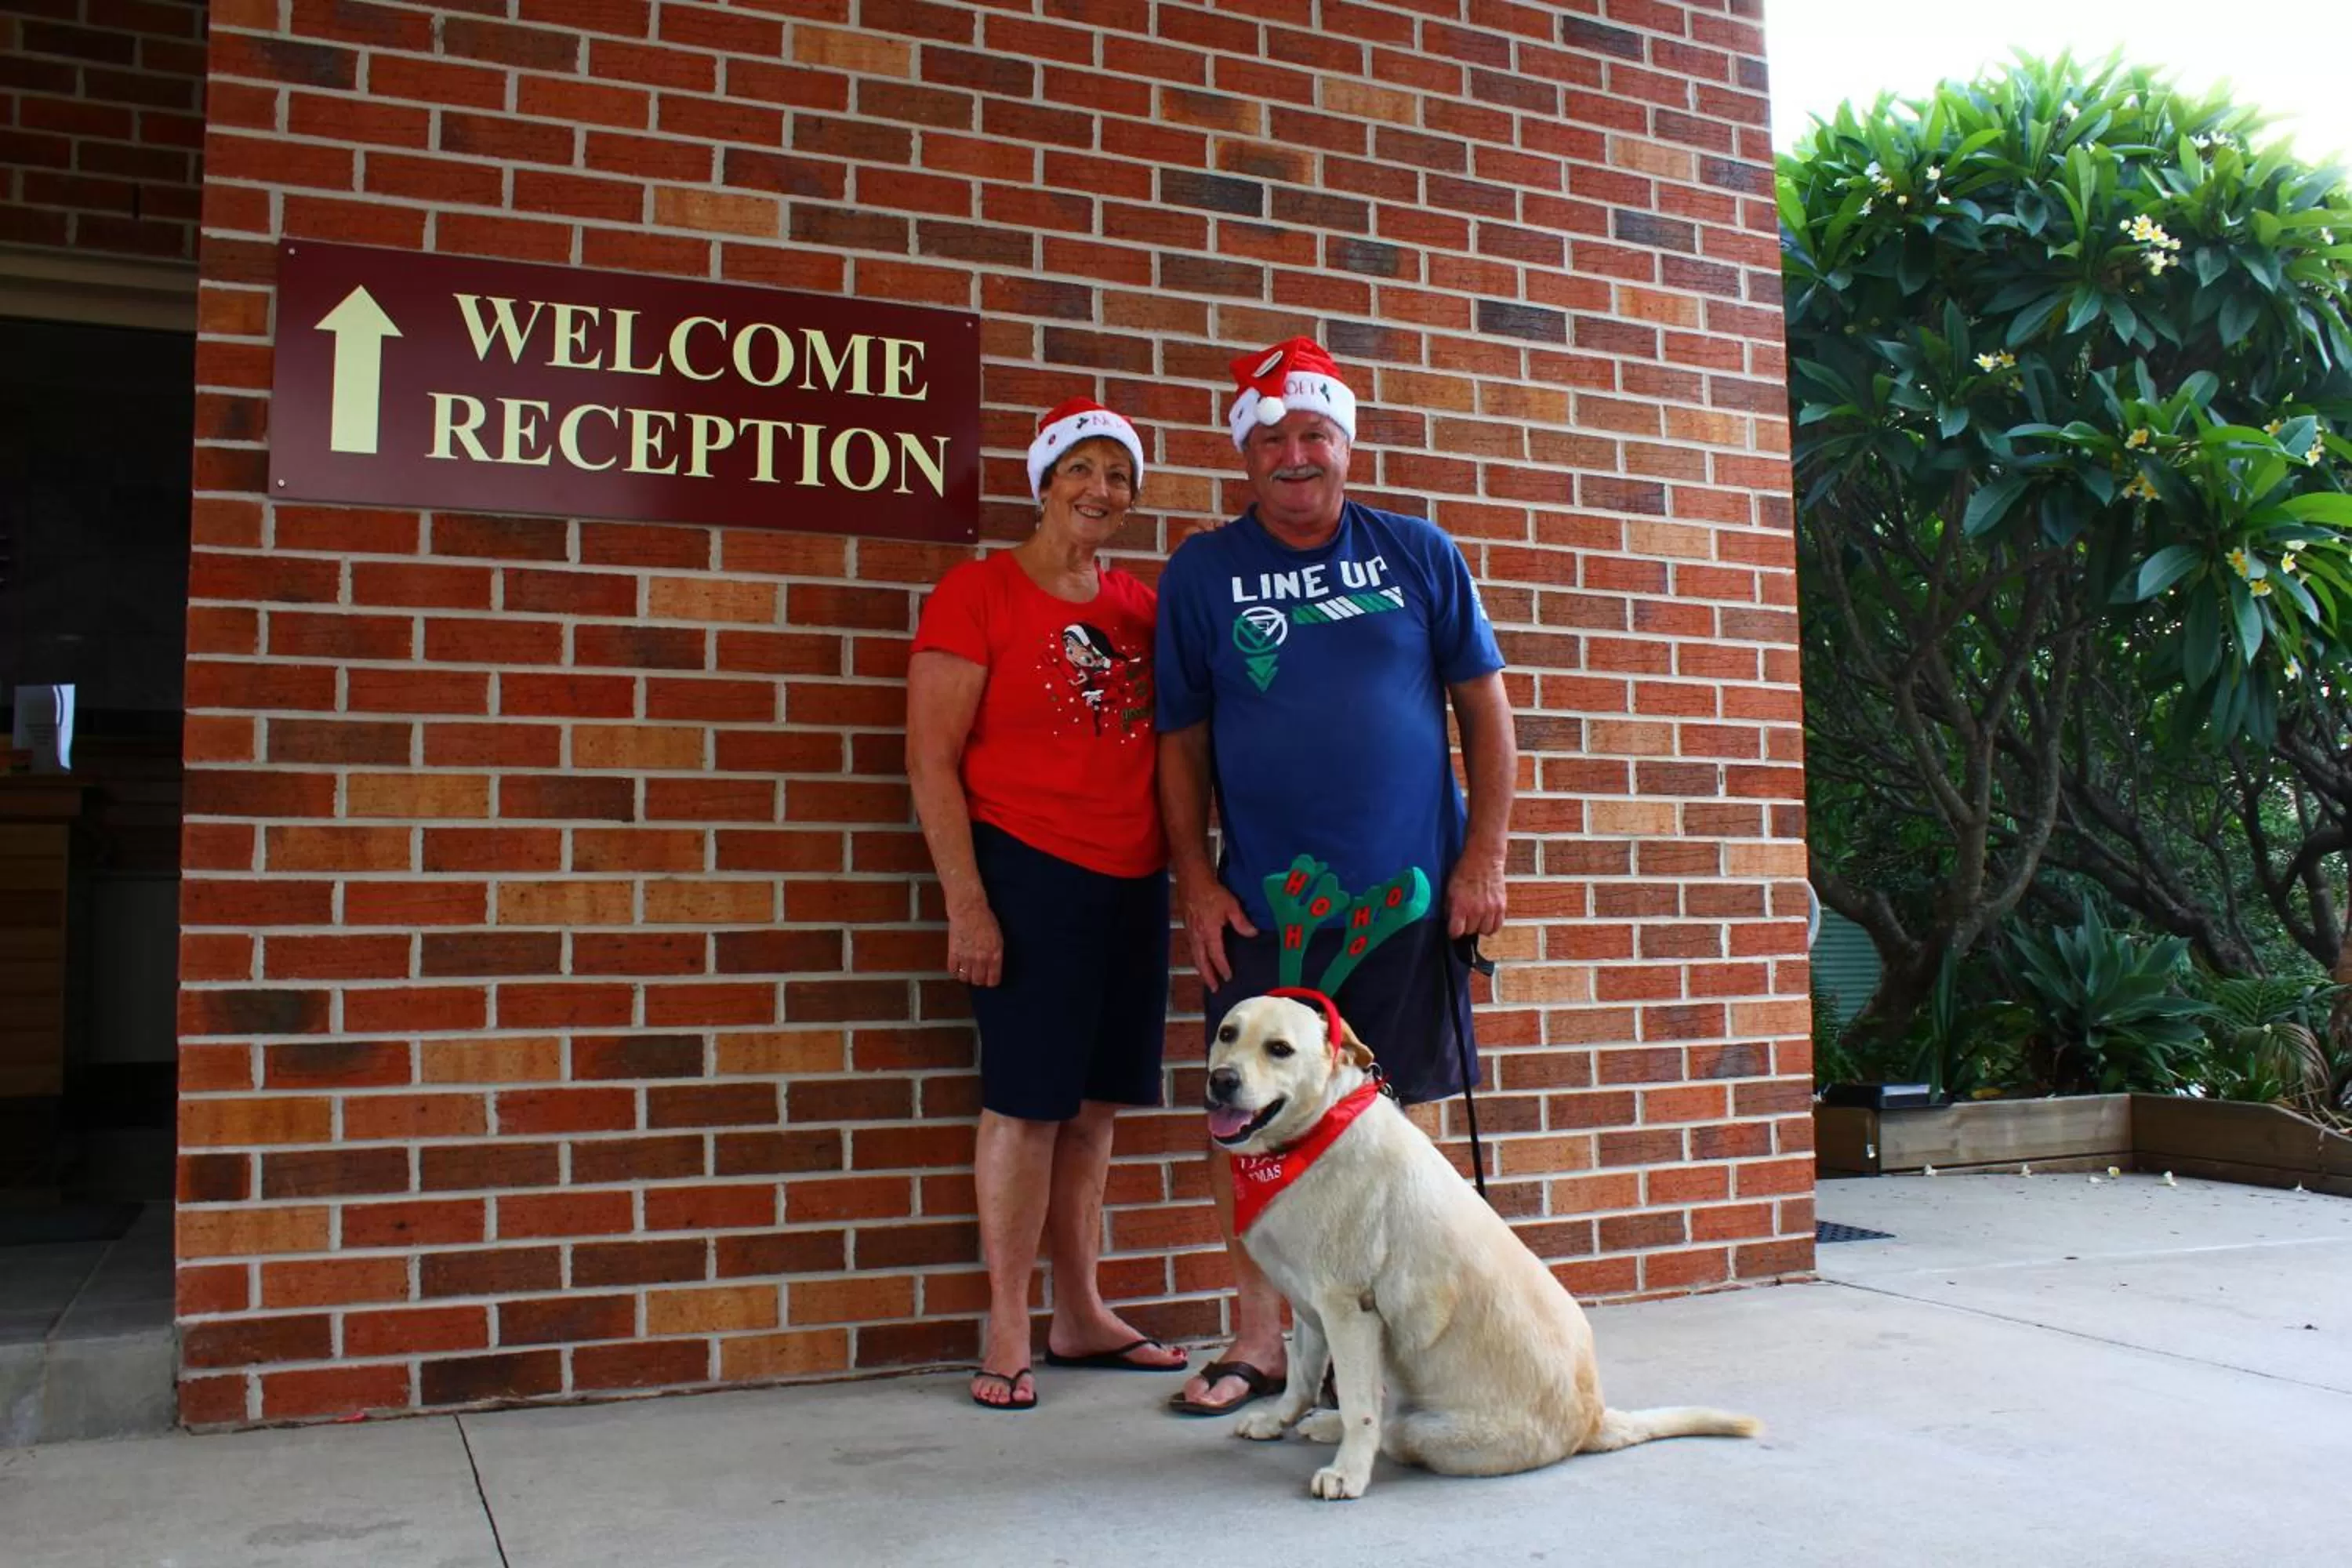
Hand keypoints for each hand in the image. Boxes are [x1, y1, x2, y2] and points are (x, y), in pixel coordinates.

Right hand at [946, 899, 1003, 987]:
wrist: (968, 909)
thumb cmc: (985, 919)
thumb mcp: (998, 937)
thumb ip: (996, 954)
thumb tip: (994, 965)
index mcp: (995, 955)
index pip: (993, 980)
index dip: (991, 981)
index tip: (990, 979)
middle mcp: (981, 959)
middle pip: (978, 981)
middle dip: (978, 979)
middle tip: (978, 975)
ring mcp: (966, 957)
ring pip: (965, 978)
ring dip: (966, 976)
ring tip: (967, 970)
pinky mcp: (953, 953)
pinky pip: (953, 970)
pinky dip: (955, 970)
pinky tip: (958, 966)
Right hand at [1177, 866, 1256, 988]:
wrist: (1192, 880)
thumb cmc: (1212, 892)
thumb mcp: (1231, 905)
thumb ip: (1241, 922)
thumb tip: (1252, 934)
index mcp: (1209, 933)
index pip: (1216, 956)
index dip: (1222, 968)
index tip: (1228, 978)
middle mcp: (1197, 936)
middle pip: (1201, 961)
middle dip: (1207, 976)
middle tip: (1214, 989)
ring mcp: (1191, 932)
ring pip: (1195, 956)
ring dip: (1201, 969)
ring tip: (1208, 978)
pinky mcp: (1188, 927)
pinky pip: (1192, 948)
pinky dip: (1197, 958)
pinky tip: (1202, 958)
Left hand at [1444, 855, 1506, 940]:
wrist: (1484, 859)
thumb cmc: (1465, 872)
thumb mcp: (1450, 889)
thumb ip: (1449, 907)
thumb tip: (1450, 920)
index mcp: (1461, 906)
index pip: (1456, 932)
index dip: (1453, 932)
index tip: (1454, 928)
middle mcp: (1476, 910)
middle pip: (1470, 932)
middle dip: (1466, 927)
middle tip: (1465, 919)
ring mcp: (1490, 909)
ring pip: (1485, 931)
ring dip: (1479, 927)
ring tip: (1477, 919)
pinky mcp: (1501, 907)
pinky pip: (1497, 926)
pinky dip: (1492, 926)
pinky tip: (1487, 920)